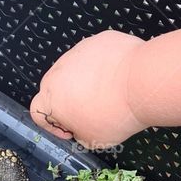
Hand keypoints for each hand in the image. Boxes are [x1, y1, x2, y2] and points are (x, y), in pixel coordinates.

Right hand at [30, 30, 147, 148]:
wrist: (142, 82)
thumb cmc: (116, 114)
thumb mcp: (94, 140)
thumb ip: (79, 134)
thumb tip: (81, 129)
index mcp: (51, 98)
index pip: (37, 112)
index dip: (51, 124)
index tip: (69, 129)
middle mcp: (58, 72)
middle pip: (55, 88)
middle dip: (68, 101)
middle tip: (91, 112)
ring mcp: (78, 52)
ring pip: (75, 69)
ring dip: (85, 82)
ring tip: (109, 93)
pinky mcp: (97, 40)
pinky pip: (95, 55)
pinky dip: (103, 66)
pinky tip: (119, 77)